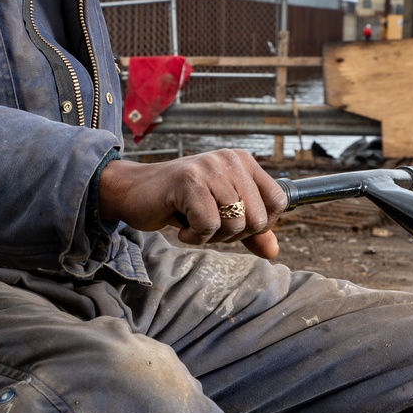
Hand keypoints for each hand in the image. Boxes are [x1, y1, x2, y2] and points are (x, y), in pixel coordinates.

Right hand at [97, 150, 286, 258]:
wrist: (133, 192)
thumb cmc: (178, 201)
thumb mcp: (220, 213)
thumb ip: (249, 230)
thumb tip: (274, 251)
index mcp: (243, 161)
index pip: (279, 201)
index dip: (261, 225)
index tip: (234, 225)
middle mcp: (230, 160)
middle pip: (258, 218)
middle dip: (234, 235)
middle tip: (209, 227)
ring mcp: (210, 169)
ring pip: (235, 224)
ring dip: (213, 237)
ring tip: (194, 224)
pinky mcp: (190, 183)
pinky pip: (209, 226)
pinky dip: (195, 237)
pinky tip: (182, 227)